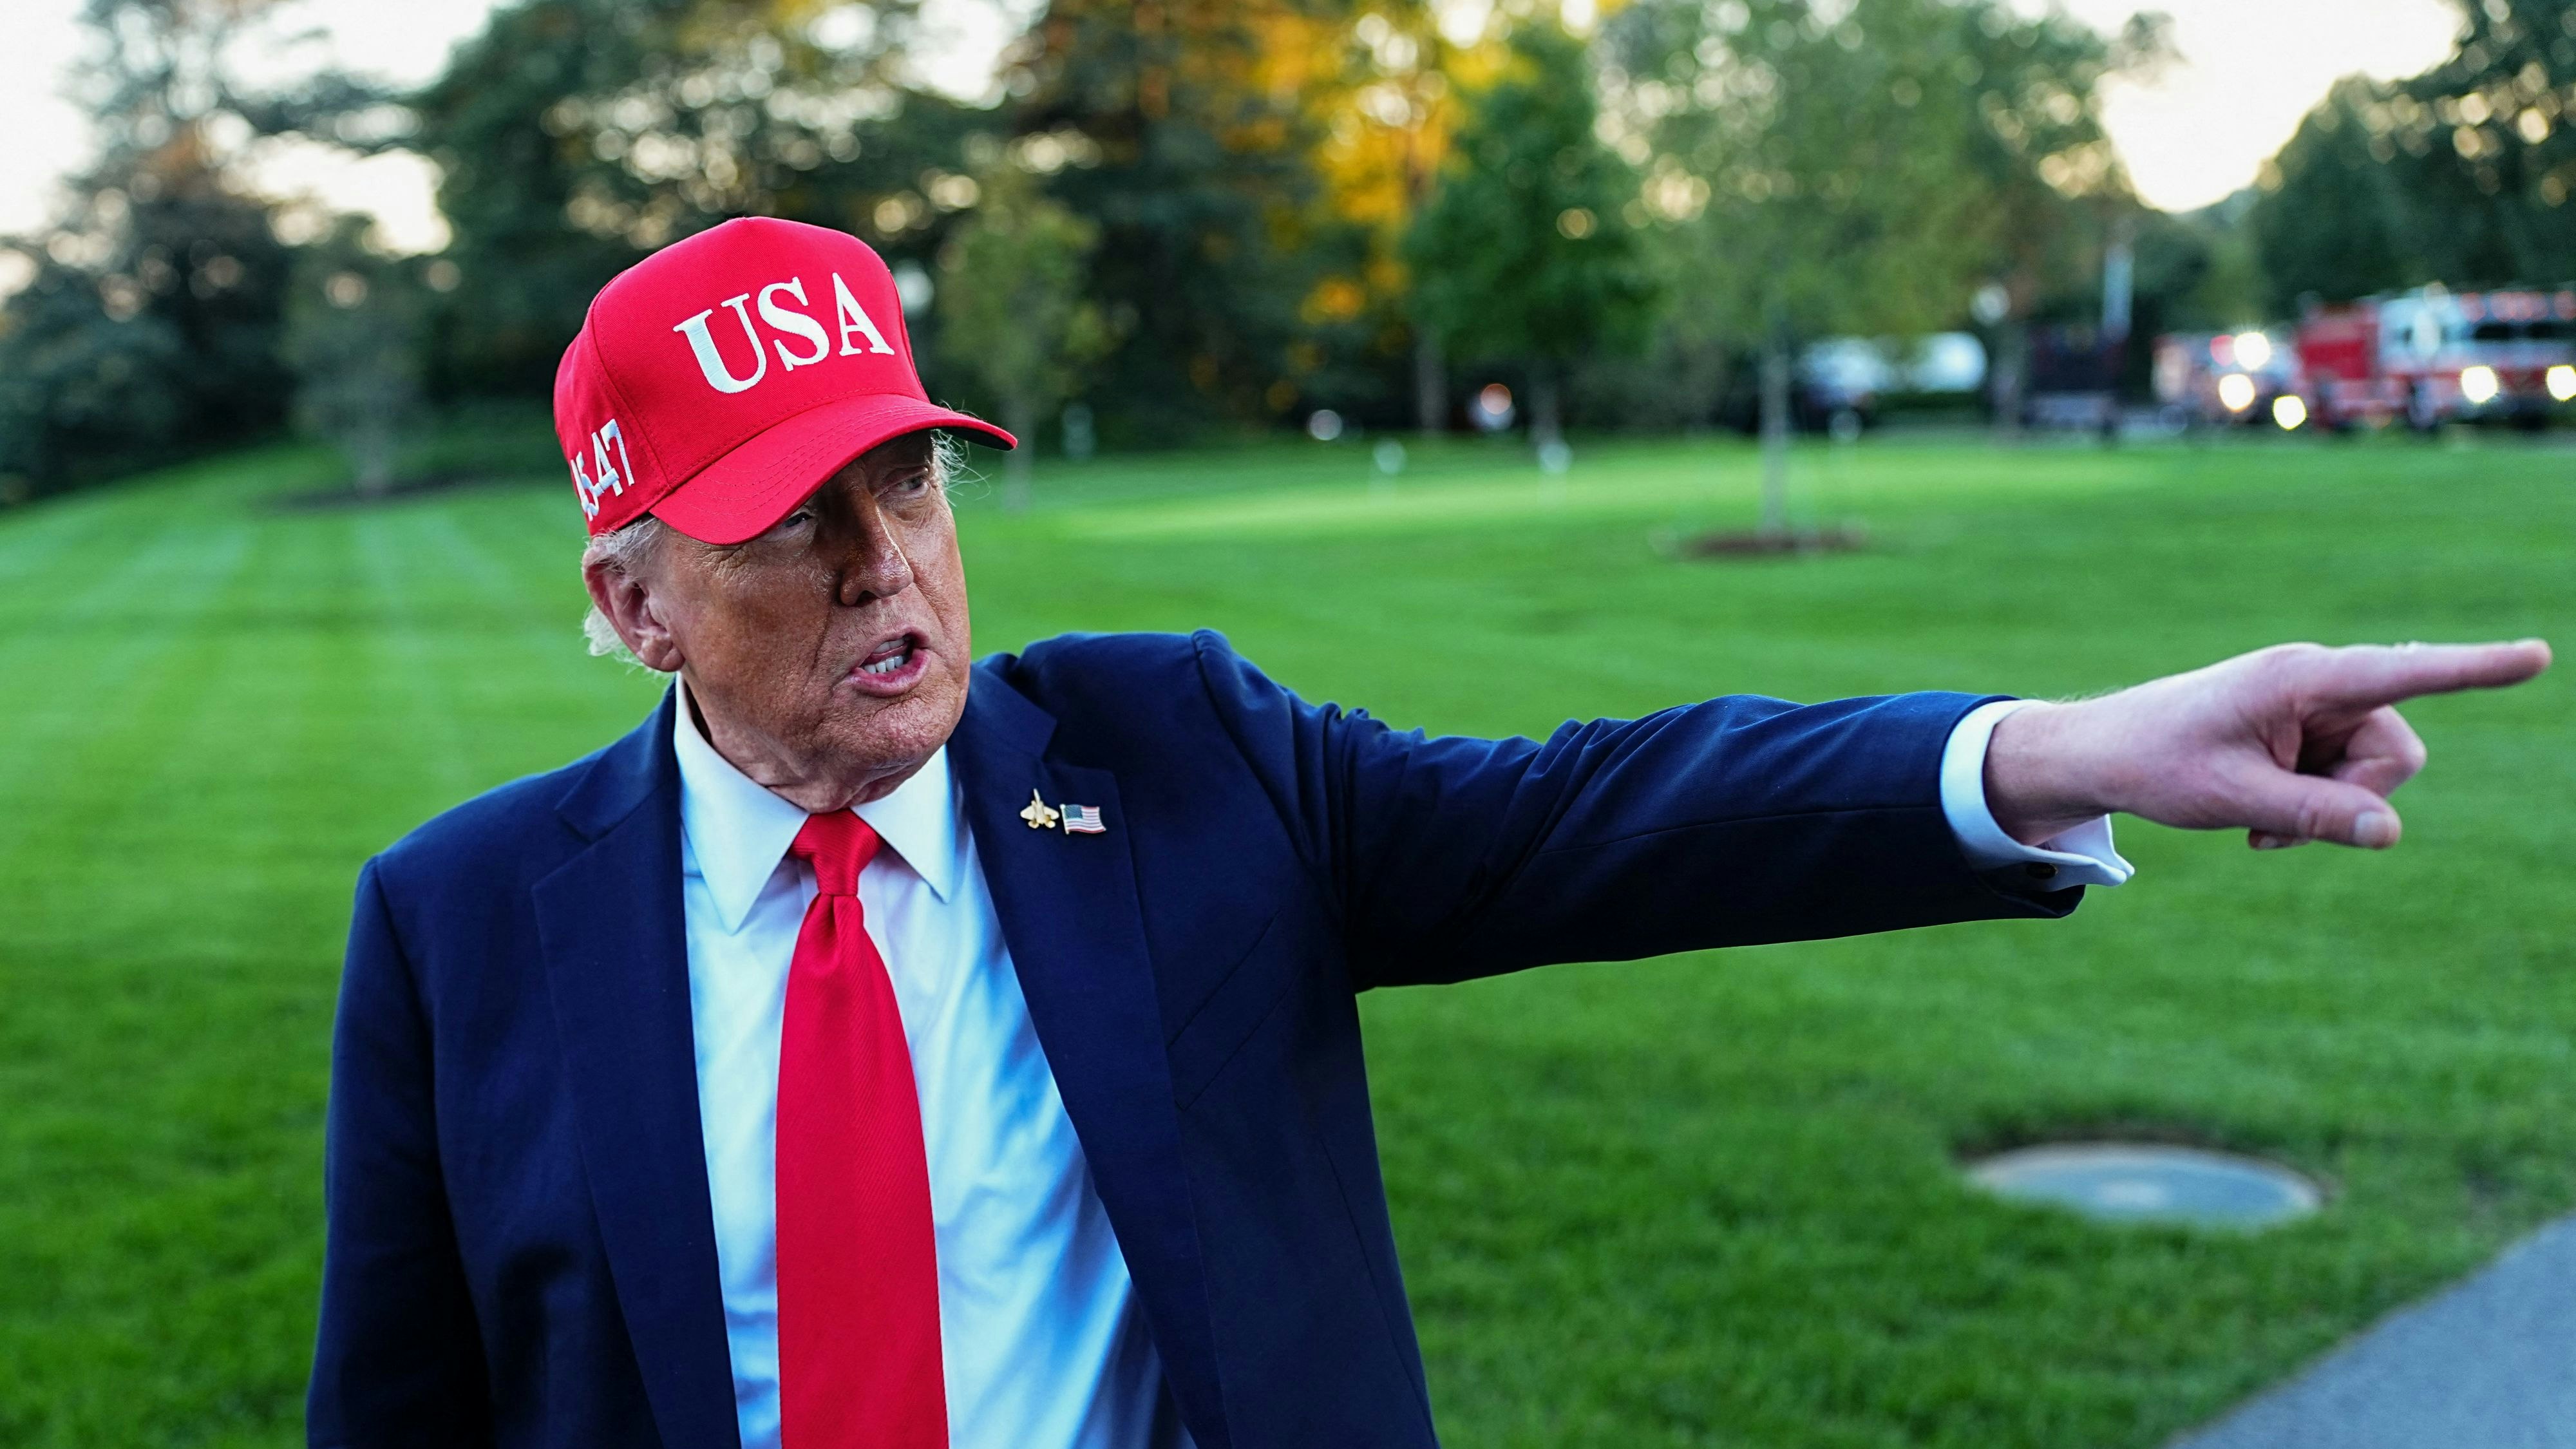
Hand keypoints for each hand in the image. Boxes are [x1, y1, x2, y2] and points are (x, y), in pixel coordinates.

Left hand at [1985, 640, 2550, 850]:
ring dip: (2327, 807)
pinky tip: (2258, 817)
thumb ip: (2314, 814)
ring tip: (2257, 818)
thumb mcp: (2233, 798)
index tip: (2536, 656)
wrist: (2107, 753)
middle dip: (2352, 797)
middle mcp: (2318, 682)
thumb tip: (2390, 832)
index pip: (2403, 672)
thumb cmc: (2158, 764)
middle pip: (2394, 751)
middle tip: (2271, 821)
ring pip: (2374, 773)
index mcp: (2300, 678)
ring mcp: (2315, 706)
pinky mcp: (2308, 729)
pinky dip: (2312, 805)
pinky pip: (2347, 780)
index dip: (2473, 668)